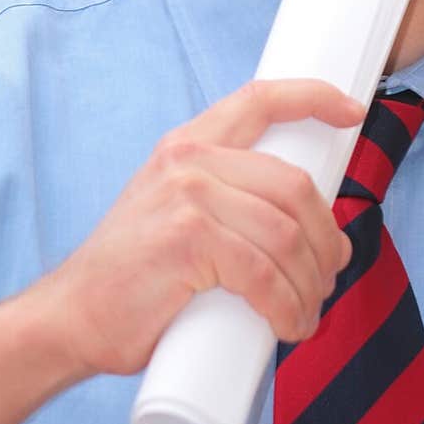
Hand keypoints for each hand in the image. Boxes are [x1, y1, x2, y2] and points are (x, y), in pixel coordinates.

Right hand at [38, 79, 362, 377]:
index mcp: (189, 144)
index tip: (352, 113)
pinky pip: (263, 273)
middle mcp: (189, 159)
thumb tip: (305, 225)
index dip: (313, 97)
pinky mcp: (188, 240)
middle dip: (325, 237)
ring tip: (308, 312)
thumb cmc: (133, 276)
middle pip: (293, 185)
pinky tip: (290, 326)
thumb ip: (225, 198)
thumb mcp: (174, 210)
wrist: (71, 318)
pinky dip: (288, 307)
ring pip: (286, 235)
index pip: (259, 99)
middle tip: (328, 276)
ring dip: (311, 283)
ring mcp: (188, 196)